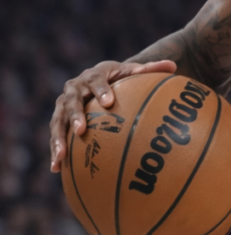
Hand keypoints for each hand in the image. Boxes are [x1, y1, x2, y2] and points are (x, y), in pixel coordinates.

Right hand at [50, 59, 176, 171]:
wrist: (95, 79)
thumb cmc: (118, 77)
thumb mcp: (132, 71)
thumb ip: (150, 69)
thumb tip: (173, 66)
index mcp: (92, 75)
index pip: (96, 80)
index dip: (101, 90)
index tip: (109, 102)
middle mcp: (73, 89)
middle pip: (71, 101)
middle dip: (75, 115)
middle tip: (81, 130)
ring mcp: (63, 105)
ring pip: (57, 121)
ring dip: (58, 138)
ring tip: (62, 155)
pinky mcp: (59, 119)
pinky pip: (55, 135)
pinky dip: (55, 150)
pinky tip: (57, 168)